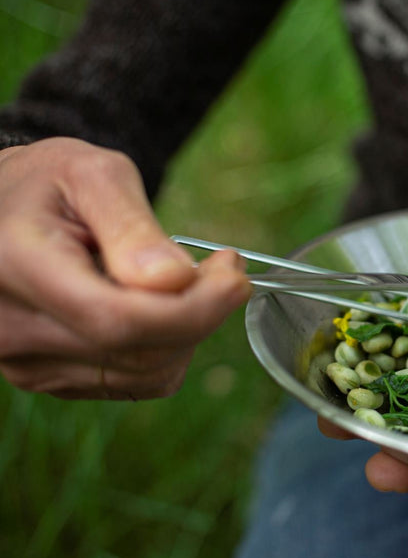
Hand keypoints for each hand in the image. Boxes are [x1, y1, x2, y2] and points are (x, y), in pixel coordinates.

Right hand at [0, 138, 250, 399]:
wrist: (7, 209)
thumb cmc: (50, 182)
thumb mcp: (94, 175)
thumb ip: (133, 226)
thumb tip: (175, 280)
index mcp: (19, 266)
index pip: (117, 320)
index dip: (193, 308)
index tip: (234, 276)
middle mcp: (13, 328)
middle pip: (139, 352)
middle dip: (203, 313)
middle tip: (224, 269)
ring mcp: (27, 363)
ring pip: (145, 373)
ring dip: (189, 331)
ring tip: (188, 280)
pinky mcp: (49, 379)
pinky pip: (136, 381)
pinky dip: (169, 349)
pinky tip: (162, 308)